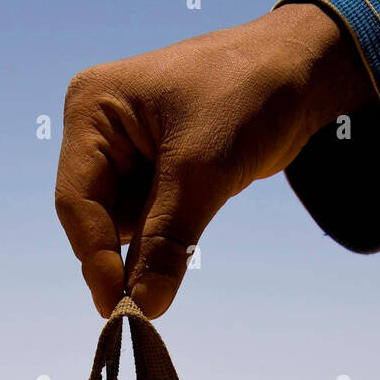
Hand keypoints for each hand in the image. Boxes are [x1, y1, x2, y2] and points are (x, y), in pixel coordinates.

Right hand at [55, 3, 372, 317]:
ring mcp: (126, 149)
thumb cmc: (248, 95)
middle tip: (150, 297)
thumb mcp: (202, 170)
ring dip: (155, 239)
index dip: (96, 257)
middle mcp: (99, 128)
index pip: (77, 200)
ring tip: (199, 205)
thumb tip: (143, 307)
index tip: (118, 307)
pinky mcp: (155, 168)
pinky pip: (150, 218)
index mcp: (92, 109)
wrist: (302, 72)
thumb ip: (167, 241)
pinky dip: (170, 231)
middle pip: (96, 215)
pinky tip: (200, 207)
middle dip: (128, 248)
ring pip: (125, 224)